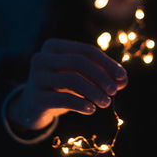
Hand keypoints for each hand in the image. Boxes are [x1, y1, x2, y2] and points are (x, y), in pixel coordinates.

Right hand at [7, 38, 127, 129]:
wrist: (33, 106)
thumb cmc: (62, 87)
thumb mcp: (82, 78)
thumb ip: (103, 76)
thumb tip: (123, 80)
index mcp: (53, 46)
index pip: (87, 51)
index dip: (107, 63)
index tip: (122, 77)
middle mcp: (41, 58)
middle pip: (79, 62)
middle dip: (101, 76)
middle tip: (114, 91)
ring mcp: (36, 77)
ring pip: (72, 79)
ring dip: (94, 92)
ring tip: (106, 103)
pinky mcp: (35, 97)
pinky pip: (64, 99)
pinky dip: (82, 104)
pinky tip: (91, 110)